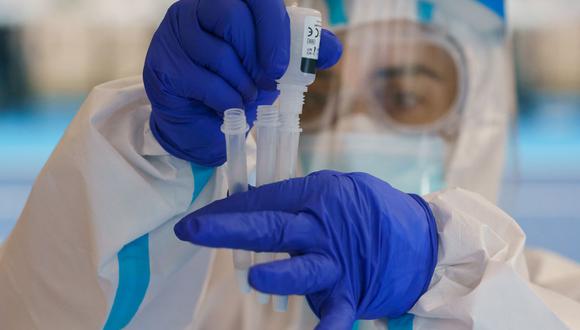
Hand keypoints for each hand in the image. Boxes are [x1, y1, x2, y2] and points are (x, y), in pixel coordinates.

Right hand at [143, 0, 341, 166]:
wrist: (200, 121)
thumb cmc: (237, 85)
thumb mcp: (272, 67)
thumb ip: (301, 54)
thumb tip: (333, 50)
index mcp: (227, 2)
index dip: (273, 28)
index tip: (281, 66)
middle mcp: (195, 10)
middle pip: (231, 17)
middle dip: (257, 58)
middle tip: (266, 84)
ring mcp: (174, 35)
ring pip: (218, 52)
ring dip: (241, 84)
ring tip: (247, 98)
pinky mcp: (162, 65)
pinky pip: (203, 80)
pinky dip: (225, 100)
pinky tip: (228, 108)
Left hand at [174, 171, 437, 328]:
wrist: (423, 240)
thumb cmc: (373, 209)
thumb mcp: (337, 188)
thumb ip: (298, 196)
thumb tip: (251, 199)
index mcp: (317, 196)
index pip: (264, 199)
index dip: (229, 207)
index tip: (198, 219)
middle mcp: (323, 230)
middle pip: (272, 228)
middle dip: (230, 228)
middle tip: (193, 230)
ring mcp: (337, 264)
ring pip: (302, 269)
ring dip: (278, 274)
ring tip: (253, 277)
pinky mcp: (351, 293)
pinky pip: (336, 313)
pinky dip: (326, 327)